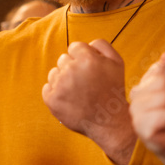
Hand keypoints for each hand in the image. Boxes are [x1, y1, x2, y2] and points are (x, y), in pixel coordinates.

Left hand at [42, 39, 136, 164]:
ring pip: (54, 73)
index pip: (74, 47)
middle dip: (73, 68)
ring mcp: (59, 86)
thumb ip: (102, 45)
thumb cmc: (113, 91)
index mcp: (87, 59)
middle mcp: (71, 70)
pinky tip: (69, 99)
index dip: (83, 58)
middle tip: (85, 83)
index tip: (89, 69)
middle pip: (63, 59)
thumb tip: (86, 43)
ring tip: (78, 92)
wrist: (108, 121)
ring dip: (63, 80)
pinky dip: (56, 92)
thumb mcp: (117, 62)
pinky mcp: (51, 100)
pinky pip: (47, 87)